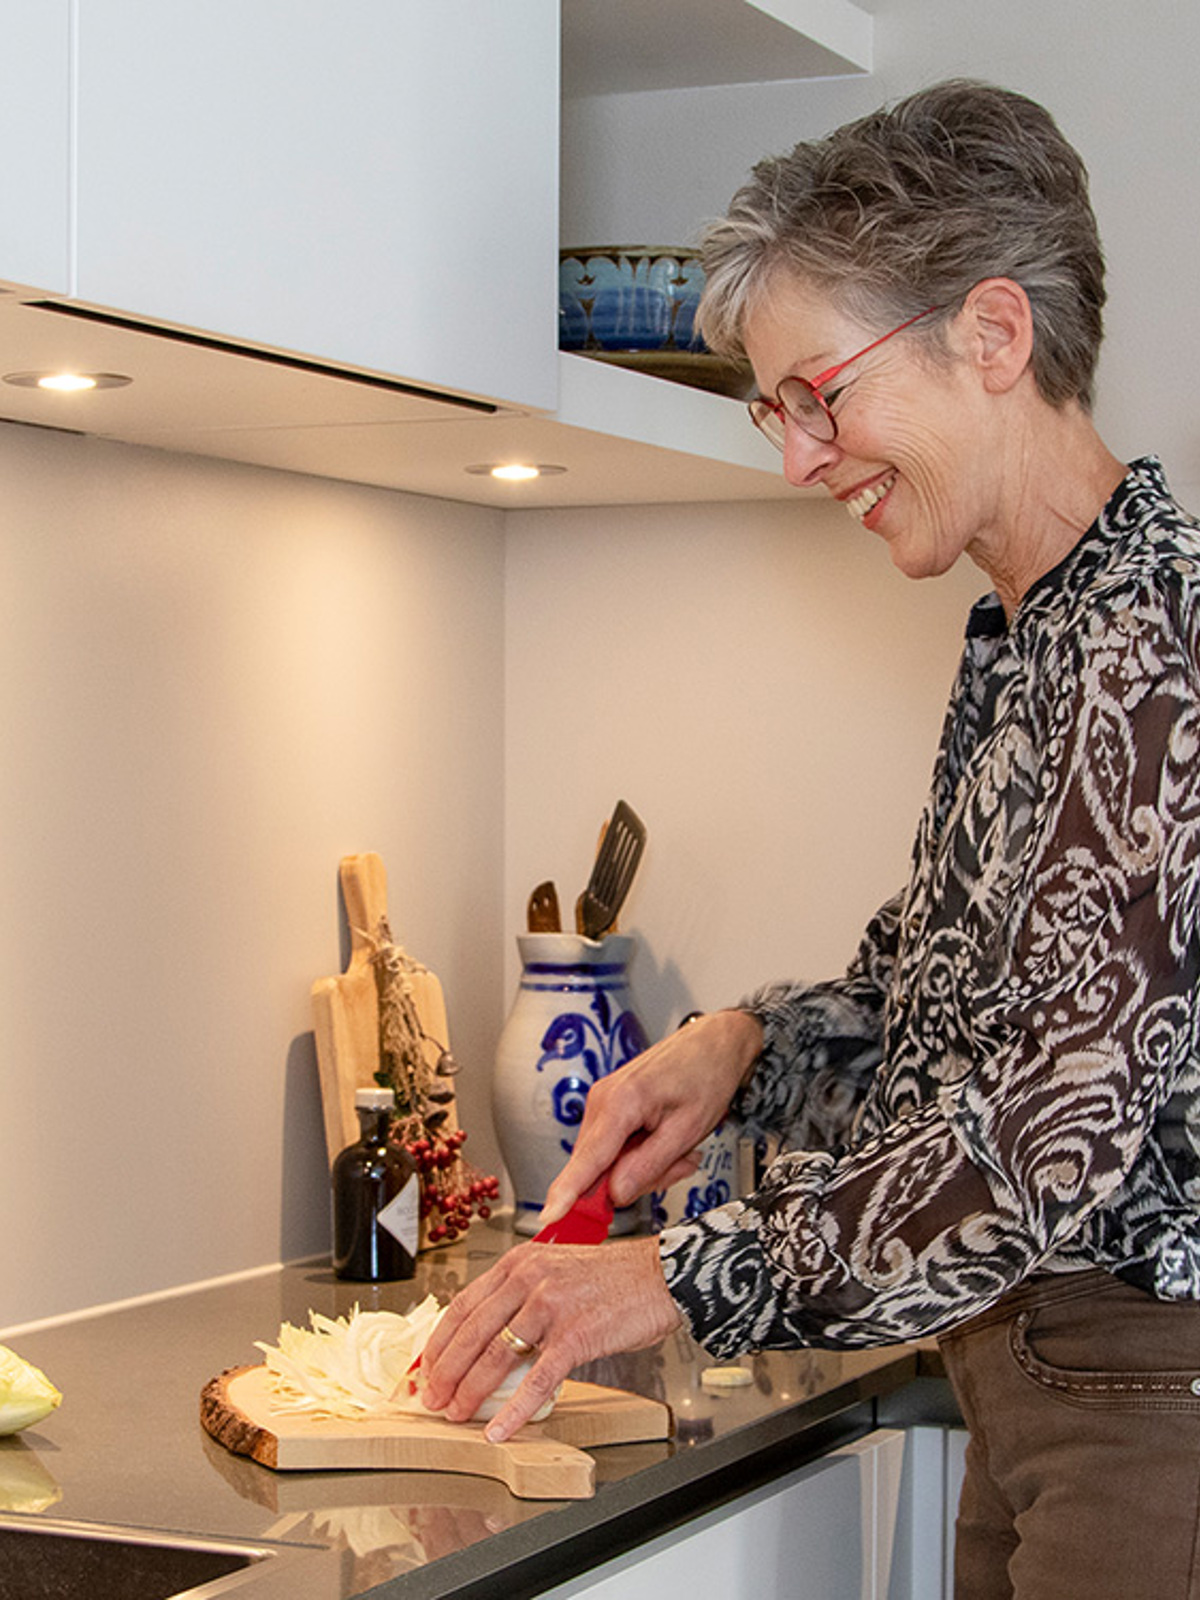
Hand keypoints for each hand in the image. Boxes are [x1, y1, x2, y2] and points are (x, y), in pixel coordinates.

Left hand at [419, 1237, 681, 1441]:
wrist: (658, 1277)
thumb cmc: (611, 1279)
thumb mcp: (554, 1270)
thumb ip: (520, 1294)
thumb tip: (484, 1337)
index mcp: (519, 1262)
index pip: (463, 1304)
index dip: (439, 1341)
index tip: (426, 1367)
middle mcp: (529, 1278)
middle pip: (472, 1333)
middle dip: (445, 1372)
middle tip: (432, 1399)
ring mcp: (551, 1306)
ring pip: (495, 1357)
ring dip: (470, 1392)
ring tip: (456, 1414)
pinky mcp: (575, 1335)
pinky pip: (536, 1380)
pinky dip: (514, 1410)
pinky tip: (499, 1430)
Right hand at [538, 1009, 762, 1226]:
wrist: (713, 1044)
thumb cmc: (705, 1076)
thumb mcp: (687, 1130)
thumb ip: (648, 1165)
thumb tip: (615, 1194)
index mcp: (620, 1103)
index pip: (587, 1160)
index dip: (567, 1193)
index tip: (549, 1218)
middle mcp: (601, 1101)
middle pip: (598, 1169)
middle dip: (635, 1180)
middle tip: (680, 1164)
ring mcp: (602, 1103)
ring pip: (607, 1163)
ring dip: (642, 1168)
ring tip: (679, 1149)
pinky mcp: (608, 1107)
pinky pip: (613, 1149)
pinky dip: (639, 1155)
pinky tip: (667, 1142)